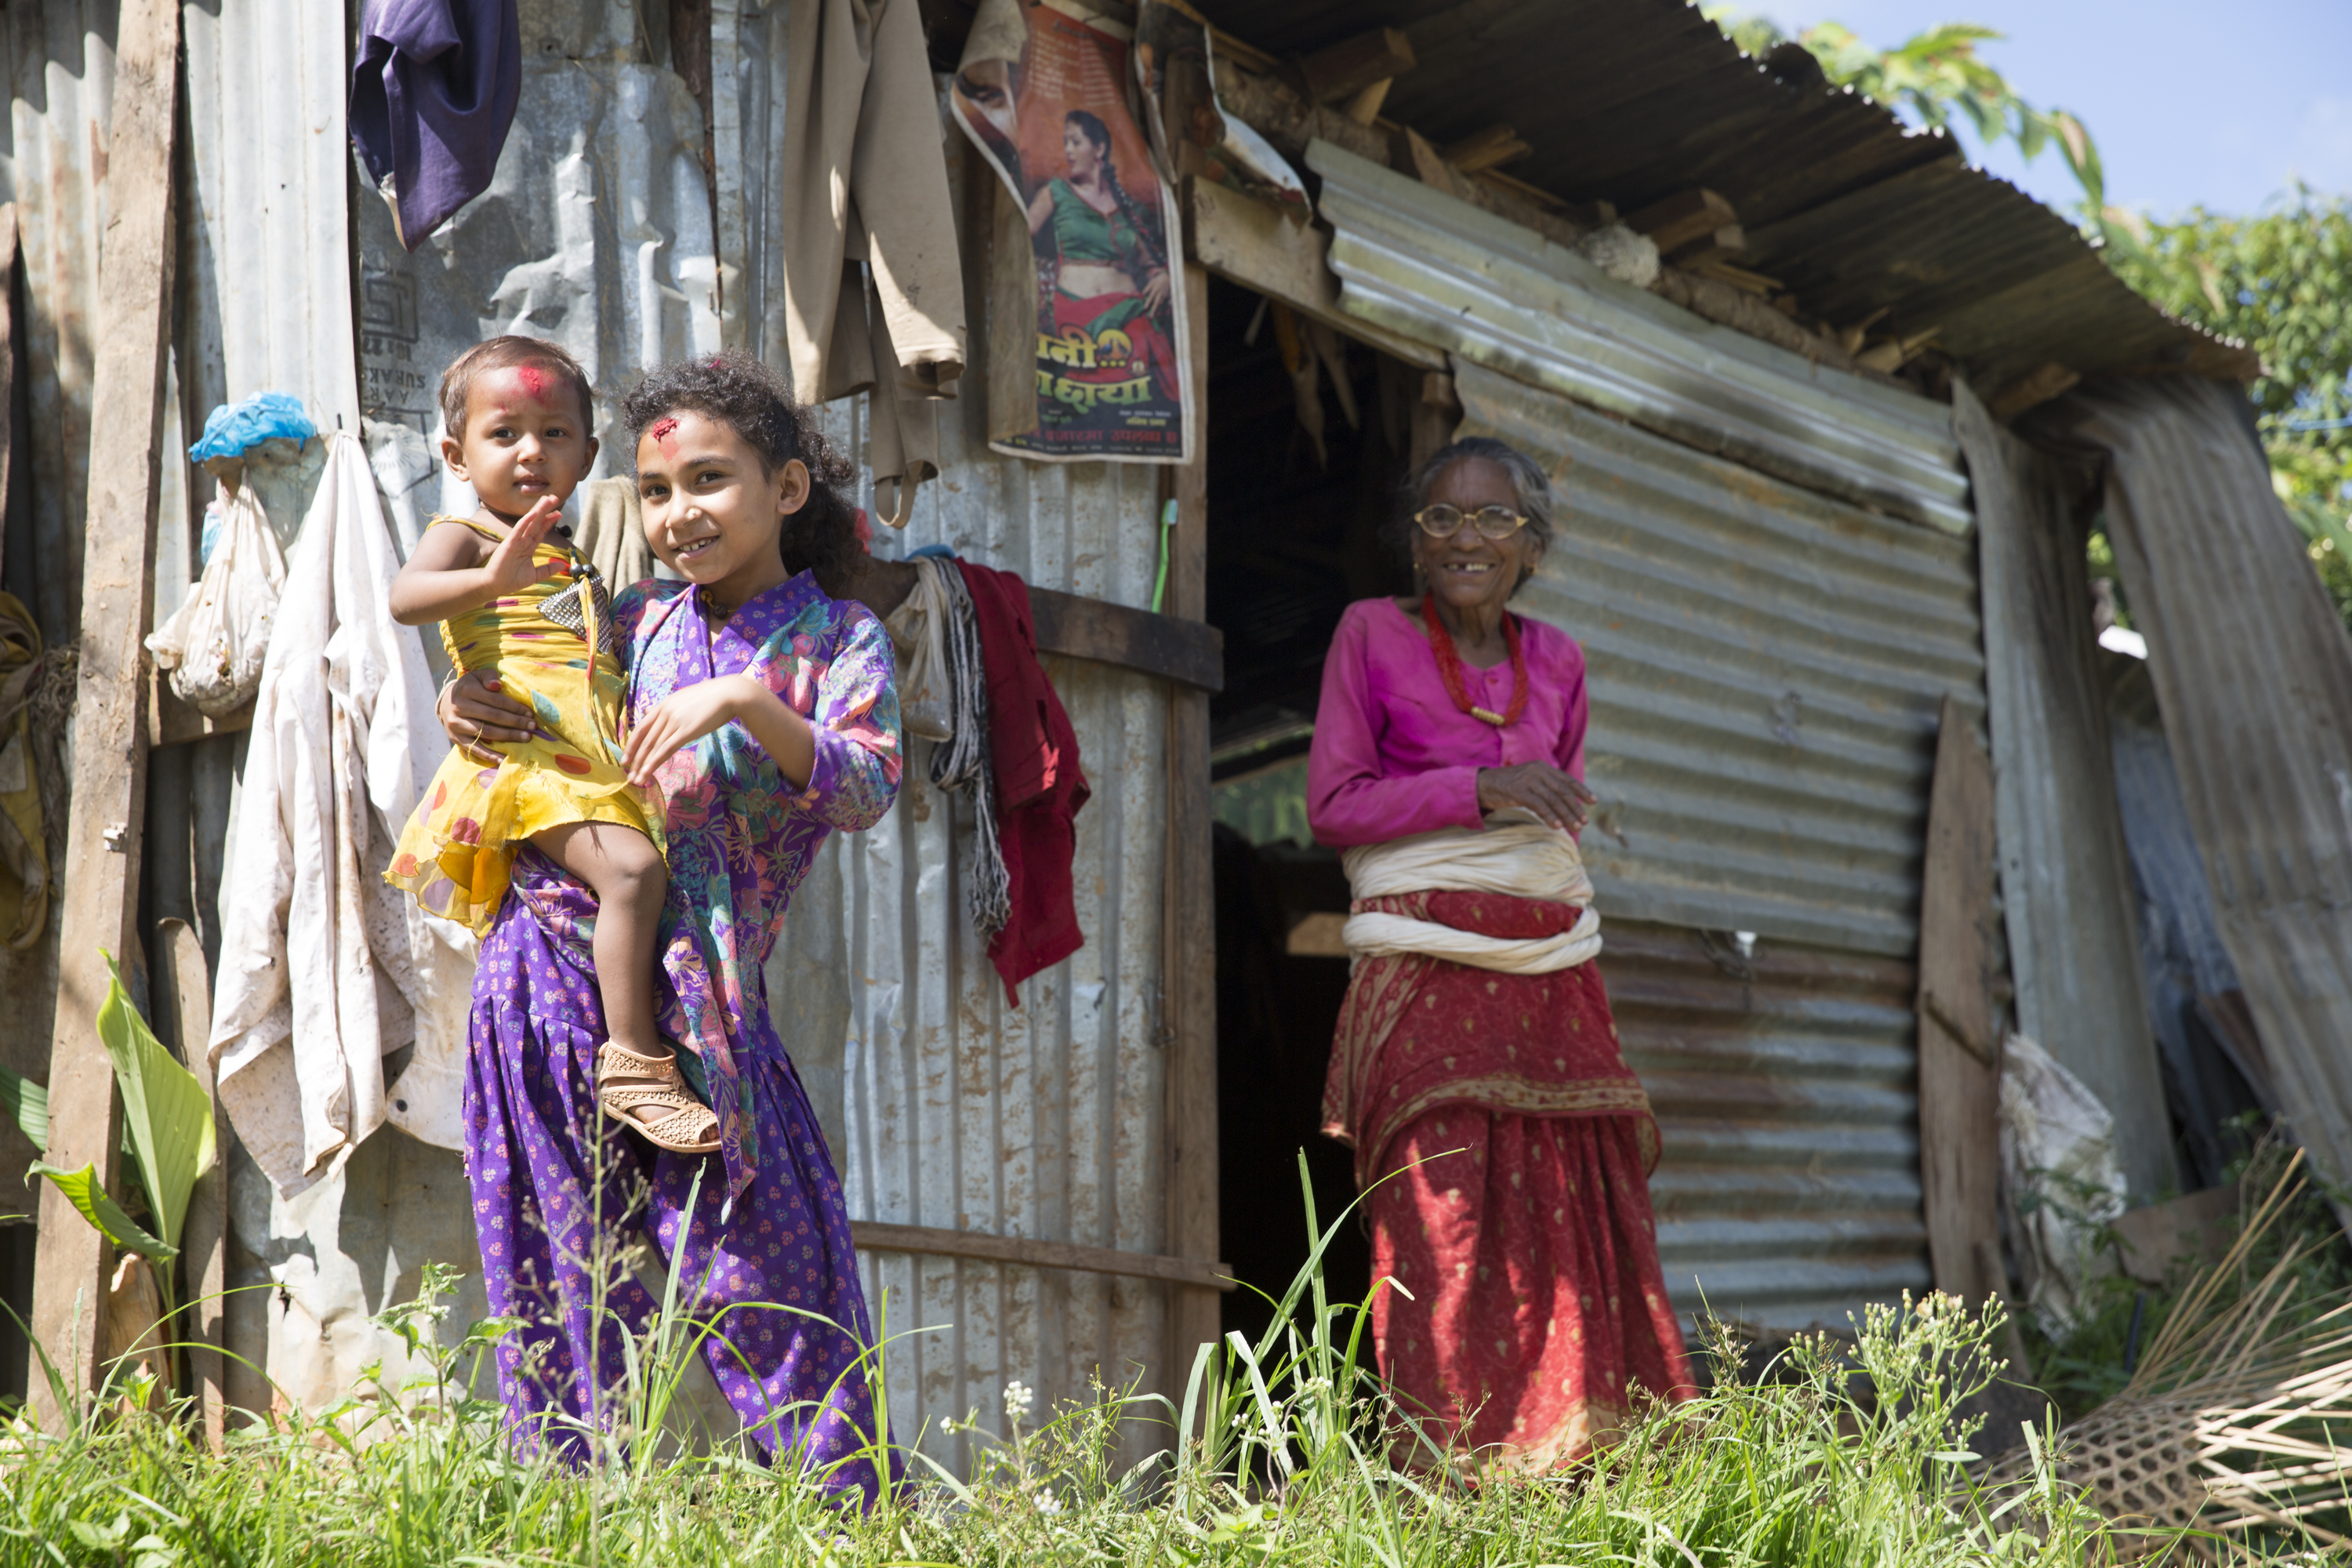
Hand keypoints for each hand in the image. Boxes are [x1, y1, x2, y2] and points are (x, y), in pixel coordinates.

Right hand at [440, 669, 536, 762]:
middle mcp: (459, 707)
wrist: (445, 702)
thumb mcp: (478, 676)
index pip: (496, 700)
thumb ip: (489, 677)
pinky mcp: (455, 738)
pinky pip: (474, 748)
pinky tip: (504, 759)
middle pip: (493, 716)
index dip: (515, 707)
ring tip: (525, 738)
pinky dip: (489, 755)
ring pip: (487, 732)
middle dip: (516, 722)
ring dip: (508, 736)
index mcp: (467, 690)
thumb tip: (497, 686)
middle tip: (532, 727)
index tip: (530, 713)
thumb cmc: (470, 688)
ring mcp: (456, 724)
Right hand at [481, 496, 569, 595]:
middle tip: (554, 497)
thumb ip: (548, 570)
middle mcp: (523, 541)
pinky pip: (518, 530)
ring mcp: (516, 541)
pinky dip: (526, 521)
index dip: (549, 522)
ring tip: (547, 500)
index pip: (541, 531)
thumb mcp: (535, 575)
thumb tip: (563, 566)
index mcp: (528, 547)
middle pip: (536, 523)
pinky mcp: (509, 544)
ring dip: (538, 511)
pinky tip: (533, 513)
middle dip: (545, 511)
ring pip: (529, 522)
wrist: (496, 585)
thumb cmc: (512, 580)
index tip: (559, 513)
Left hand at [624, 674, 772, 788]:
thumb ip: (665, 708)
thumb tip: (647, 711)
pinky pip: (665, 749)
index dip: (631, 745)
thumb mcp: (681, 699)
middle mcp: (664, 713)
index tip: (626, 759)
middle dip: (635, 760)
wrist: (728, 694)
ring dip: (643, 766)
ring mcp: (674, 721)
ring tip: (636, 780)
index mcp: (662, 705)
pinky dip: (654, 763)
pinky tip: (647, 773)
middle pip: (644, 741)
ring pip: (653, 747)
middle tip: (628, 775)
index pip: (640, 728)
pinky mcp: (685, 731)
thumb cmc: (709, 698)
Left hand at [1141, 268, 1171, 314]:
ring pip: (1159, 303)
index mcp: (1155, 289)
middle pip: (1156, 303)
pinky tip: (1157, 307)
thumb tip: (1142, 294)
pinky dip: (1159, 304)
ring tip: (1152, 314)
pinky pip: (1162, 302)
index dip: (1148, 302)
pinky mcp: (1166, 297)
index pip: (1151, 297)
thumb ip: (1146, 289)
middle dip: (1153, 310)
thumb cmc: (1156, 281)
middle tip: (1150, 317)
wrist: (1166, 278)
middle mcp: (1160, 293)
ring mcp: (1164, 295)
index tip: (1145, 308)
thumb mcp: (1151, 283)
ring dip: (1156, 307)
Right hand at [1476, 763, 1595, 832]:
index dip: (1581, 791)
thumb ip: (1546, 787)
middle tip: (1583, 822)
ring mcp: (1527, 780)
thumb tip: (1566, 802)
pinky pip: (1538, 805)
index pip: (1567, 780)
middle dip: (1575, 807)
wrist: (1483, 785)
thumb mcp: (1530, 782)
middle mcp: (1537, 771)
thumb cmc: (1509, 786)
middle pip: (1562, 791)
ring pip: (1553, 799)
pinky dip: (1549, 816)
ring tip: (1574, 827)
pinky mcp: (1517, 791)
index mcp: (1543, 768)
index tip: (1593, 802)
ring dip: (1566, 815)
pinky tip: (1557, 826)